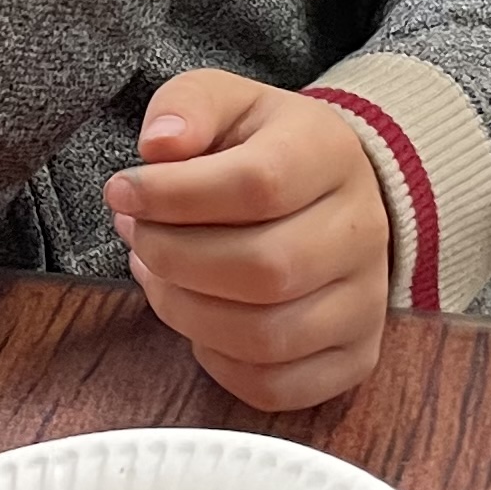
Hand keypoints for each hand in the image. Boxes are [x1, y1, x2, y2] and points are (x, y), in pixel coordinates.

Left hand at [107, 68, 390, 409]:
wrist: (331, 193)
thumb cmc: (264, 148)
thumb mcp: (227, 103)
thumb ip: (188, 106)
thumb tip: (159, 145)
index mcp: (331, 154)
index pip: (258, 184)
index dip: (174, 195)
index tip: (124, 191)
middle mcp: (363, 232)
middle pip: (264, 268)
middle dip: (174, 257)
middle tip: (137, 235)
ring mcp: (366, 302)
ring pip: (266, 336)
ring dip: (185, 310)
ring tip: (156, 271)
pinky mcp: (355, 356)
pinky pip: (276, 385)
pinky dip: (217, 361)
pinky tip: (195, 317)